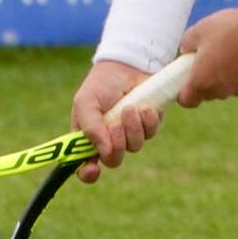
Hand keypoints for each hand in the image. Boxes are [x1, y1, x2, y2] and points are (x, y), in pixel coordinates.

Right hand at [70, 58, 165, 184]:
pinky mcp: (149, 125)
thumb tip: (104, 151)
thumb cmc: (101, 85)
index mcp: (89, 139)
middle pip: (114, 160)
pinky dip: (147, 120)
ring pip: (135, 146)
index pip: (86, 167)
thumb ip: (90, 127)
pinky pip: (151, 132)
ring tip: (129, 107)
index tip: (93, 169)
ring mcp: (130, 135)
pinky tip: (143, 107)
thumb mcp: (86, 102)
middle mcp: (110, 141)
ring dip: (132, 127)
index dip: (88, 173)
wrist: (126, 65)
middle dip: (116, 143)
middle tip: (115, 124)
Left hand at [177, 9, 237, 107]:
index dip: (182, 92)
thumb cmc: (228, 29)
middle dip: (203, 79)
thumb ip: (187, 44)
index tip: (184, 77)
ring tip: (226, 50)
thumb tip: (187, 51)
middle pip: (206, 93)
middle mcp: (220, 91)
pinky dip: (237, 72)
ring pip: (224, 87)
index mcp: (201, 82)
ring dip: (221, 75)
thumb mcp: (199, 30)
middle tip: (205, 57)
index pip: (186, 100)